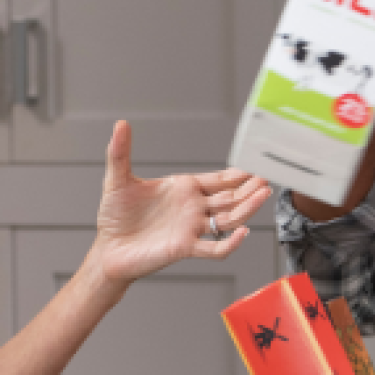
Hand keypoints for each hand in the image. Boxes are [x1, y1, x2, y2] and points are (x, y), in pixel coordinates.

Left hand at [86, 121, 271, 285]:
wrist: (107, 250)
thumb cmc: (114, 218)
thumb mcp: (118, 180)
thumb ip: (120, 152)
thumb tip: (120, 124)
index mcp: (183, 189)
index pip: (219, 180)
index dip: (238, 174)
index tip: (256, 165)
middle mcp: (192, 209)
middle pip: (230, 198)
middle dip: (249, 188)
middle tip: (267, 177)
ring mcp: (191, 228)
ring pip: (228, 219)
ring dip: (247, 208)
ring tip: (262, 195)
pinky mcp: (184, 248)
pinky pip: (214, 248)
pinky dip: (230, 243)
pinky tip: (241, 233)